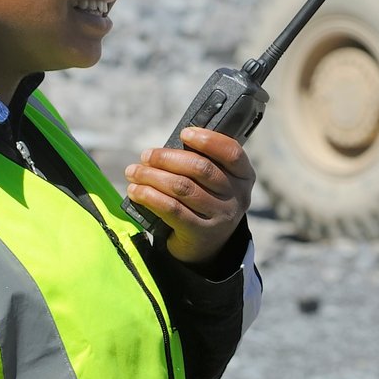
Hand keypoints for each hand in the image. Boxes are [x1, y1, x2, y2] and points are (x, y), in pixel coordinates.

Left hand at [124, 126, 256, 266]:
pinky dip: (150, 197)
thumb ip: (203, 163)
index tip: (184, 133)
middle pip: (201, 169)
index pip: (232, 152)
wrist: (208, 245)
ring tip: (134, 172)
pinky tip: (136, 191)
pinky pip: (172, 210)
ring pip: (183, 188)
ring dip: (153, 176)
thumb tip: (166, 148)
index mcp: (244, 176)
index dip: (208, 140)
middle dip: (168, 158)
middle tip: (146, 155)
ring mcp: (221, 216)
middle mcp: (237, 196)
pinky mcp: (201, 232)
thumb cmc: (206, 201)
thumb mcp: (216, 182)